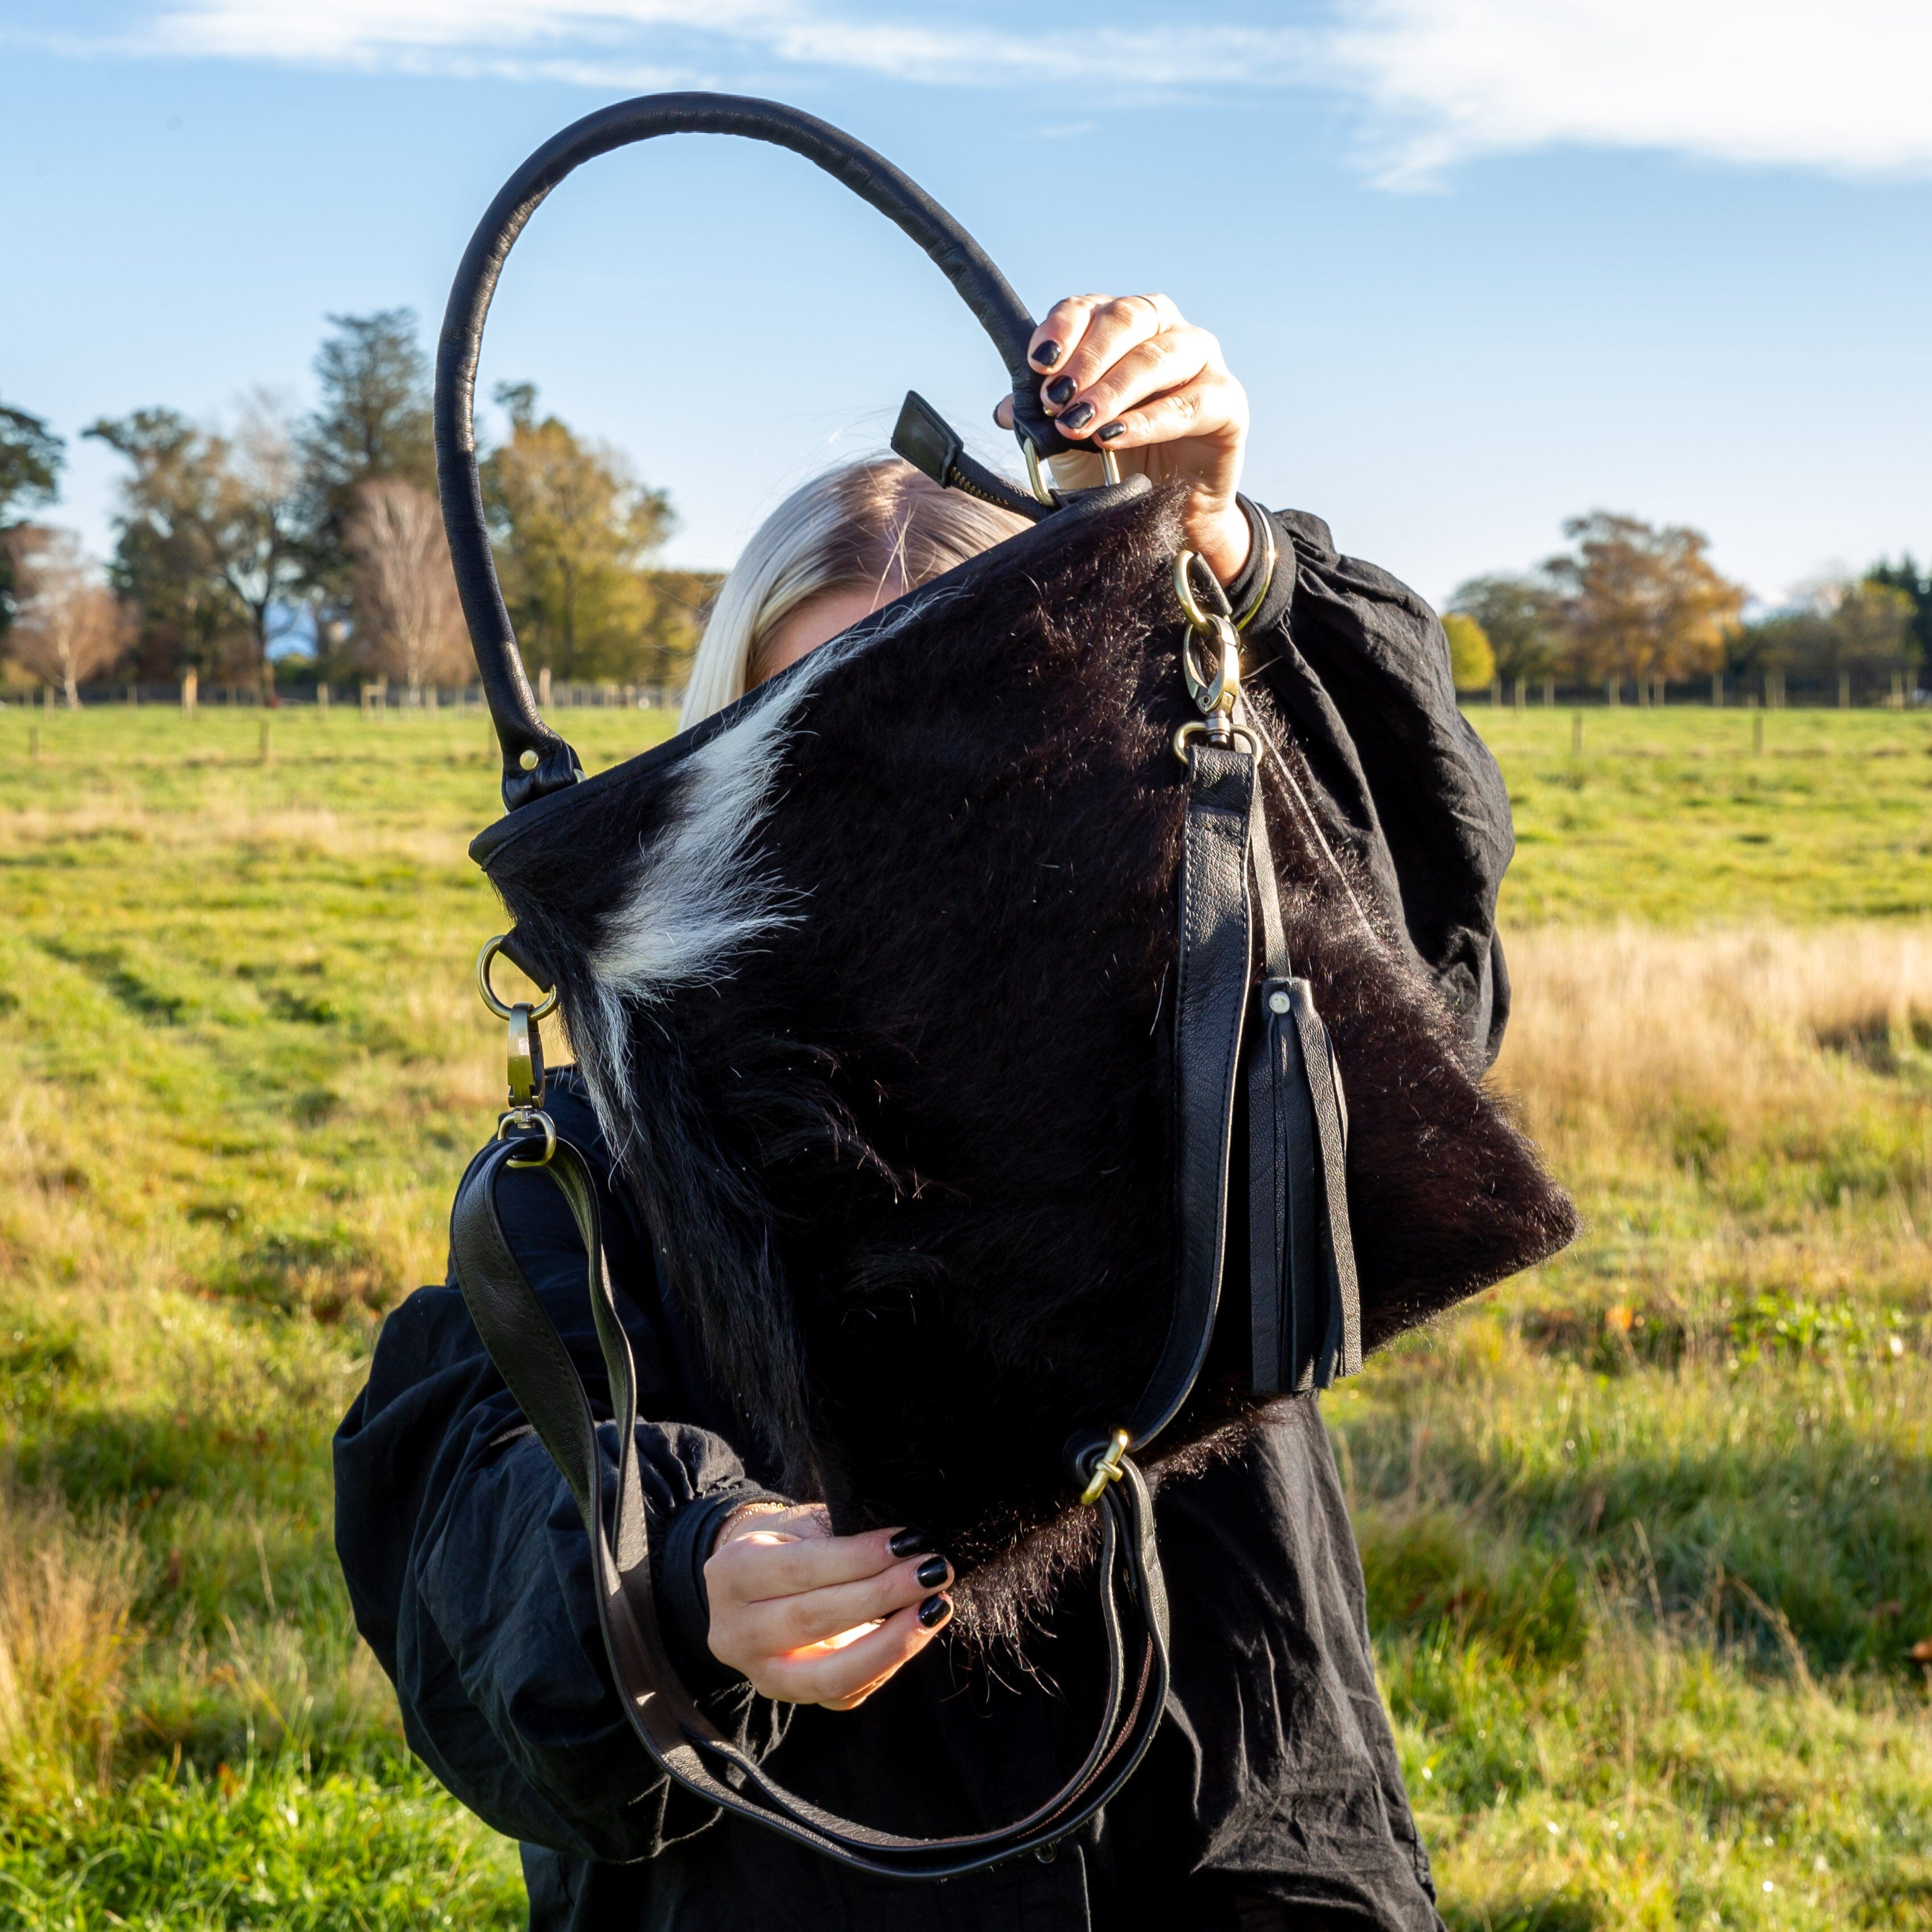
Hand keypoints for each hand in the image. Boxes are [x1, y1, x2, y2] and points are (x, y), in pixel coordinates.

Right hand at [705, 1504, 953, 1710]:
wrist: (753, 1585)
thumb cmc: (788, 1542)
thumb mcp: (802, 1524)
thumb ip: (843, 1535)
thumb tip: (907, 1546)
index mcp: (732, 1574)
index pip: (802, 1569)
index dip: (859, 1557)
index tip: (909, 1542)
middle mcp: (736, 1633)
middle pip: (815, 1619)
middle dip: (883, 1595)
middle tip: (933, 1571)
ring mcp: (762, 1674)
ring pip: (832, 1673)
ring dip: (893, 1641)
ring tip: (935, 1607)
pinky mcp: (793, 1697)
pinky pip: (847, 1691)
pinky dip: (888, 1661)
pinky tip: (917, 1630)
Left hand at [993, 293, 1251, 583]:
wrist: (1169, 516)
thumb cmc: (1119, 464)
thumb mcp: (1070, 440)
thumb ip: (1043, 417)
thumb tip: (1008, 409)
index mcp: (1123, 327)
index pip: (1091, 308)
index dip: (1063, 328)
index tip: (1038, 363)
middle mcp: (1165, 331)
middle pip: (1128, 319)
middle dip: (1087, 357)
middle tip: (1057, 397)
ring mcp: (1202, 362)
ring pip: (1159, 356)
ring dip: (1114, 388)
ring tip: (1079, 422)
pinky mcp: (1228, 402)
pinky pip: (1190, 404)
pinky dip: (1148, 420)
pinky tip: (1114, 436)